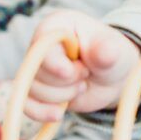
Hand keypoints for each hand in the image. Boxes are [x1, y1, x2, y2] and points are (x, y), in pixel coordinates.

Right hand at [25, 10, 140, 122]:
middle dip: (66, 82)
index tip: (82, 72)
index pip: (41, 44)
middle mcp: (41, 45)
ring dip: (61, 97)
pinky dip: (41, 112)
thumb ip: (107, 50)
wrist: (112, 77)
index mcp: (57, 25)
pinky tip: (58, 113)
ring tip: (81, 85)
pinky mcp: (36, 89)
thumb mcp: (114, 50)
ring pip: (32, 90)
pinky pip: (25, 104)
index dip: (57, 64)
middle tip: (86, 73)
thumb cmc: (112, 55)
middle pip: (36, 71)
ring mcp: (37, 68)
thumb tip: (106, 52)